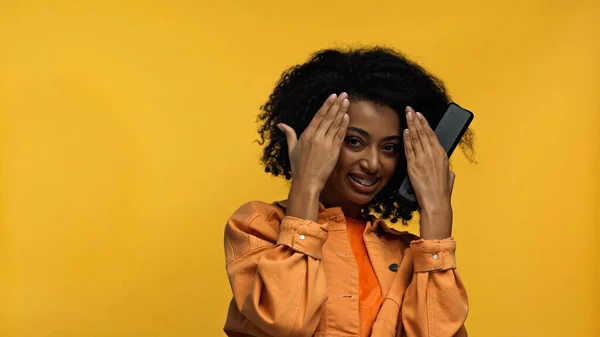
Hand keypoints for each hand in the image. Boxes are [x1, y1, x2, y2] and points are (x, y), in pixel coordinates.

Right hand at [278, 93, 349, 192]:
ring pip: (336, 124)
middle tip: (344, 94)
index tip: (333, 96)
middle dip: (337, 104)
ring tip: (347, 101)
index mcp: (307, 135)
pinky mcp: (334, 152)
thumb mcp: (291, 149)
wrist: (307, 182)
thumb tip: (280, 124)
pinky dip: (344, 125)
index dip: (327, 105)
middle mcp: (317, 137)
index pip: (319, 116)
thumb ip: (289, 134)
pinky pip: (340, 135)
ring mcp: (327, 144)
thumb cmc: (298, 167)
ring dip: (342, 112)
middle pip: (329, 117)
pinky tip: (347, 116)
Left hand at [403, 106, 454, 238]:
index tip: (419, 115)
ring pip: (415, 138)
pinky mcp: (413, 166)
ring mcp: (422, 159)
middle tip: (410, 109)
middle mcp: (432, 154)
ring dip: (410, 125)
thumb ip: (446, 168)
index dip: (425, 123)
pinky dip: (406, 139)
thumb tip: (445, 167)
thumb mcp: (449, 176)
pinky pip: (409, 149)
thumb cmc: (442, 191)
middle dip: (415, 119)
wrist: (436, 201)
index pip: (432, 135)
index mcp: (442, 155)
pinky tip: (404, 131)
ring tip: (406, 115)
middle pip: (422, 133)